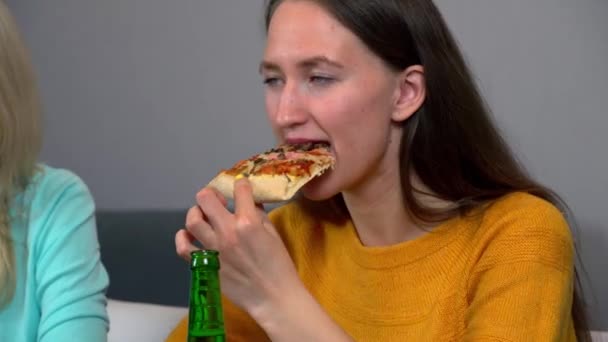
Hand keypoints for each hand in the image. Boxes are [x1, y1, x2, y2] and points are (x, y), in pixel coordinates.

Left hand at [175, 177, 301, 315]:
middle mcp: (227, 231)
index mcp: (248, 222)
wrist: (272, 297)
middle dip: (211, 193)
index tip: (241, 187)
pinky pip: (183, 248)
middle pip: (206, 198)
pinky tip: (188, 234)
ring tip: (204, 215)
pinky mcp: (205, 264)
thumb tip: (249, 201)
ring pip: (192, 220)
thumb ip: (259, 214)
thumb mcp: (273, 234)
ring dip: (197, 212)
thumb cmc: (278, 266)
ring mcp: (213, 248)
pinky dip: (182, 237)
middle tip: (218, 199)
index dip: (241, 184)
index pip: (239, 189)